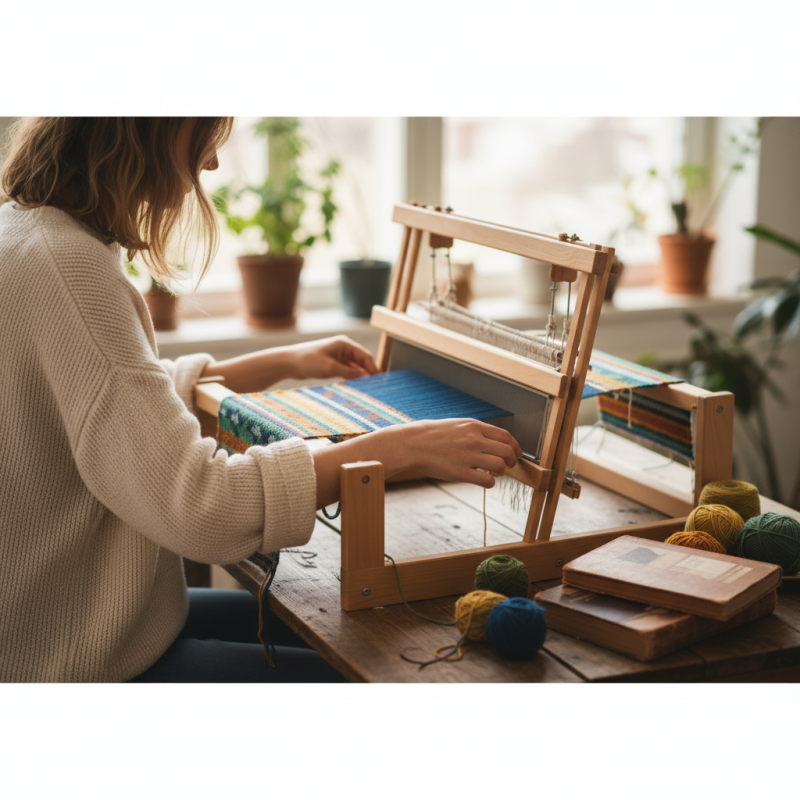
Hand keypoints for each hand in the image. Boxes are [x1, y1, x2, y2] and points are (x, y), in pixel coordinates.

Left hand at [290, 335, 377, 380]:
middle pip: (362, 361)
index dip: (373, 368)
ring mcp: (338, 356)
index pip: (365, 356)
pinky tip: (355, 386)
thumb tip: (367, 378)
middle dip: (368, 373)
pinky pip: (347, 371)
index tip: (379, 381)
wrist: (289, 363)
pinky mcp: (333, 363)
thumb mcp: (331, 368)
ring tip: (367, 388)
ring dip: (360, 376)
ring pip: (355, 367)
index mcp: (345, 344)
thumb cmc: (308, 361)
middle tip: (375, 387)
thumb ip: (350, 373)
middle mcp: (343, 348)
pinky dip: (352, 377)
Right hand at [385, 419, 522, 488]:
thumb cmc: (434, 435)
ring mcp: (467, 456)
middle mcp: (474, 440)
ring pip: (499, 466)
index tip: (516, 454)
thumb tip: (495, 442)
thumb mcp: (458, 425)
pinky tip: (483, 481)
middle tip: (506, 466)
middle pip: (507, 452)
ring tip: (492, 473)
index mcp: (474, 426)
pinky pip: (486, 481)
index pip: (506, 437)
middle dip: (511, 461)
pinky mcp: (460, 473)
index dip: (515, 447)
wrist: (413, 443)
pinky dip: (490, 483)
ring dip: (500, 472)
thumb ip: (477, 432)